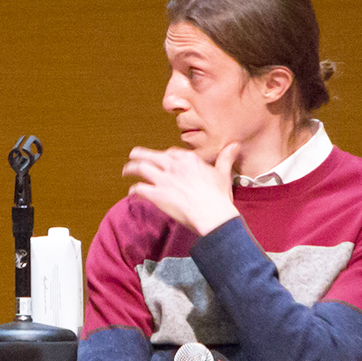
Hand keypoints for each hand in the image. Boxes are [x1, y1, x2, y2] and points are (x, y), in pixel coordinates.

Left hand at [122, 143, 241, 236]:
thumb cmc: (218, 197)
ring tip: (126, 170)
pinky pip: (140, 189)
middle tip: (133, 154)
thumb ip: (225, 158)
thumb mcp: (223, 174)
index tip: (162, 158)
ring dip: (131, 168)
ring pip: (141, 168)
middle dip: (140, 154)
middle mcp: (174, 166)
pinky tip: (132, 191)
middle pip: (151, 156)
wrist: (211, 215)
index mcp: (188, 160)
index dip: (164, 156)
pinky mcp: (157, 195)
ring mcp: (164, 180)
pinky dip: (134, 190)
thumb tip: (235, 145)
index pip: (171, 153)